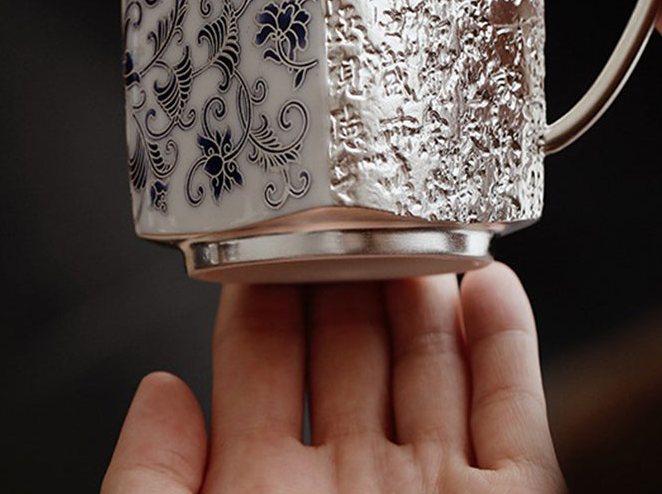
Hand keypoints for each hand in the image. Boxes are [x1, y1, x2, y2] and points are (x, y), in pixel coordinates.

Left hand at [102, 264, 564, 492]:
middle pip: (352, 346)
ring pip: (432, 366)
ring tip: (420, 218)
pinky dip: (506, 348)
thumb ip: (148, 491)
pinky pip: (513, 417)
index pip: (263, 361)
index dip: (269, 287)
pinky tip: (490, 285)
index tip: (277, 224)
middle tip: (354, 197)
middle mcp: (350, 486)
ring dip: (430, 290)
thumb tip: (157, 388)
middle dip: (353, 270)